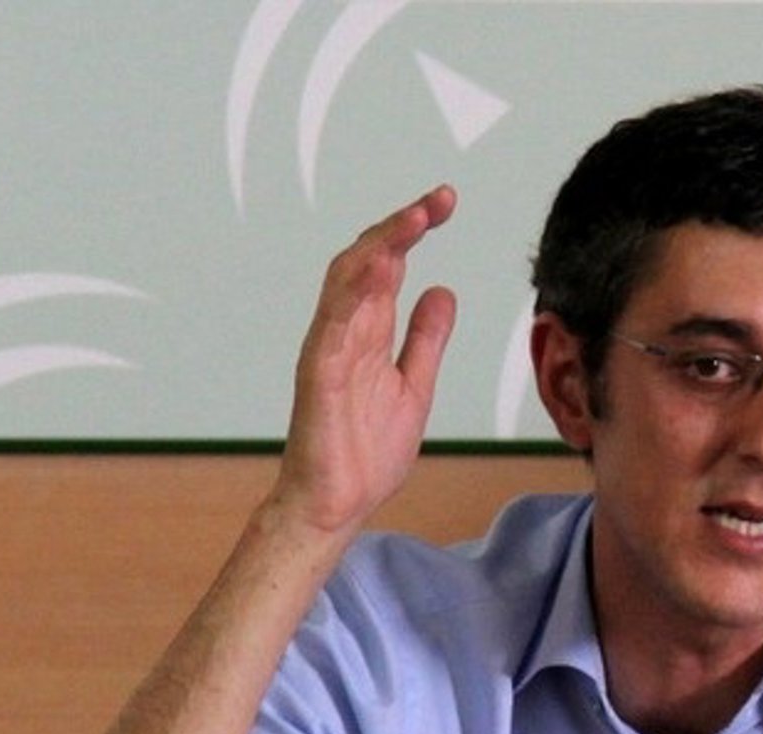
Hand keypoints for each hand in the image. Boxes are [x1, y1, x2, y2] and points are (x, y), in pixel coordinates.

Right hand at [272, 185, 457, 537]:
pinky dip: (352, 293)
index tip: (444, 203)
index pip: (388, 267)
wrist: (337, 504)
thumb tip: (442, 292)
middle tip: (439, 199)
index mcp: (368, 333)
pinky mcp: (319, 375)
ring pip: (346, 281)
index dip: (412, 232)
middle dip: (401, 225)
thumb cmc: (365, 453)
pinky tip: (378, 267)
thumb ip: (425, 340)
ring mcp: (329, 350)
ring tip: (415, 219)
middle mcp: (345, 331)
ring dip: (380, 246)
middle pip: (367, 260)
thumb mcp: (415, 387)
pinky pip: (332, 324)